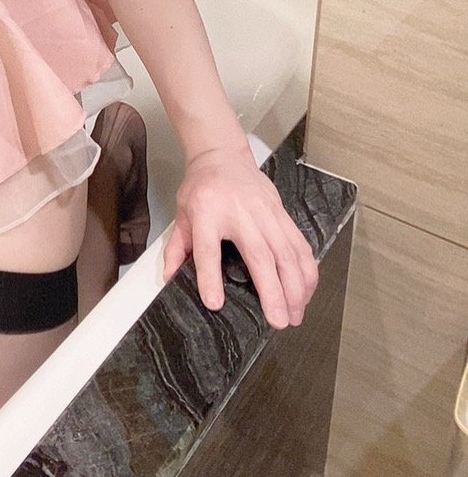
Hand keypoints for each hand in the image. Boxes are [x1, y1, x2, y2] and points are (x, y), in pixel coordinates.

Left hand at [161, 140, 318, 329]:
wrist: (222, 155)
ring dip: (295, 286)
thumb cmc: (201, 188)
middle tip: (279, 321)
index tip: (215, 303)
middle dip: (273, 291)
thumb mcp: (182, 215)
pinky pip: (299, 243)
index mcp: (206, 213)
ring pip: (287, 252)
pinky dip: (307, 268)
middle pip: (259, 255)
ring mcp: (264, 211)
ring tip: (295, 314)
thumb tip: (168, 279)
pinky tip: (306, 290)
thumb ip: (176, 248)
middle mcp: (239, 213)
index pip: (207, 248)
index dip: (210, 277)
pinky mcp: (281, 211)